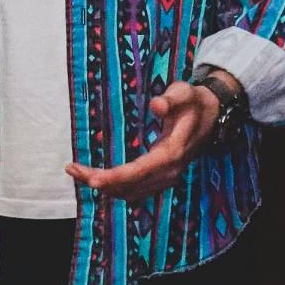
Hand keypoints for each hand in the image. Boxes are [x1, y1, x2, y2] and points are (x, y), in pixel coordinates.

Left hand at [70, 79, 227, 200]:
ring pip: (129, 191)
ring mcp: (165, 179)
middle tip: (73, 171)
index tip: (92, 178)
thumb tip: (156, 105)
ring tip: (76, 172)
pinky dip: (112, 187)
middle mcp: (169, 172)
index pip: (140, 171)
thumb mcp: (186, 93)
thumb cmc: (194, 102)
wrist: (211, 116)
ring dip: (102, 185)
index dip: (115, 177)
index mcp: (172, 153)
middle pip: (129, 186)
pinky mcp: (160, 179)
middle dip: (100, 181)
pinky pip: (133, 190)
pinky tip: (93, 177)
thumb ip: (172, 98)